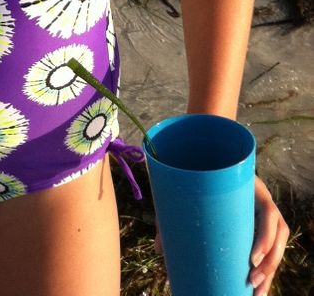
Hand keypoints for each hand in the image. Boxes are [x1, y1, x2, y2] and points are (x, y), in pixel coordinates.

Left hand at [153, 176, 287, 293]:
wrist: (206, 157)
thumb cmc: (197, 171)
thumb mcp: (190, 187)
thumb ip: (174, 212)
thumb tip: (160, 249)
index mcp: (250, 185)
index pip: (268, 211)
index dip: (265, 237)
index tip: (251, 259)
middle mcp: (262, 200)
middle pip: (279, 234)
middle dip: (270, 262)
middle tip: (252, 281)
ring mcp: (264, 213)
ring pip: (278, 245)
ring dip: (270, 271)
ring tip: (257, 293)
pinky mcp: (261, 225)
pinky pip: (271, 249)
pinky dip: (267, 270)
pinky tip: (259, 287)